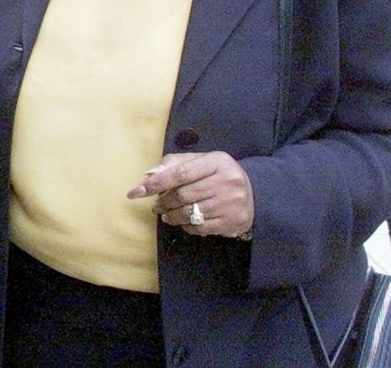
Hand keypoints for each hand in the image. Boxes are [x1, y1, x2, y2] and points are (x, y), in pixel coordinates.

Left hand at [127, 151, 254, 237]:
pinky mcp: (232, 222)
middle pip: (183, 195)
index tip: (135, 192)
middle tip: (156, 205)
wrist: (255, 194)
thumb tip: (149, 174)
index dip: (156, 183)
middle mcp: (226, 182)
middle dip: (163, 202)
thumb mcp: (201, 161)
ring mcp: (230, 204)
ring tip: (166, 214)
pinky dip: (186, 226)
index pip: (180, 173)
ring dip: (172, 216)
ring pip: (190, 213)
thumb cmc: (218, 174)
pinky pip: (200, 228)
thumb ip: (174, 164)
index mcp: (217, 162)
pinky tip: (183, 221)